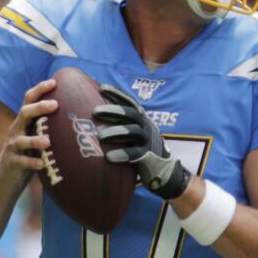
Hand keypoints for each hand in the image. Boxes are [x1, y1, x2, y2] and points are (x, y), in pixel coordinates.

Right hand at [0, 78, 57, 184]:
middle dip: (39, 107)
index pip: (29, 99)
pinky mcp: (12, 161)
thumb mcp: (35, 134)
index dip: (40, 89)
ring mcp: (13, 145)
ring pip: (22, 140)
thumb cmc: (28, 151)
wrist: (6, 174)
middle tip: (55, 105)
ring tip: (48, 141)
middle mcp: (17, 129)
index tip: (54, 82)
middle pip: (24, 113)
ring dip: (35, 140)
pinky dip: (32, 162)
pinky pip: (22, 161)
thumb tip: (77, 115)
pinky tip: (42, 163)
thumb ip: (48, 124)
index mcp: (24, 120)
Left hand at [93, 85, 189, 199]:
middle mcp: (145, 126)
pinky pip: (135, 153)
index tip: (102, 87)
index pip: (129, 102)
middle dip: (113, 110)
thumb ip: (120, 124)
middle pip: (130, 113)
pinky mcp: (148, 156)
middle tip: (95, 111)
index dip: (117, 93)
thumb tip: (93, 115)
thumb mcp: (133, 133)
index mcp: (141, 118)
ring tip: (100, 136)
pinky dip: (122, 154)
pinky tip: (109, 157)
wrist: (163, 170)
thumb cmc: (140, 149)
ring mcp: (148, 140)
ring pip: (133, 131)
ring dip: (115, 132)